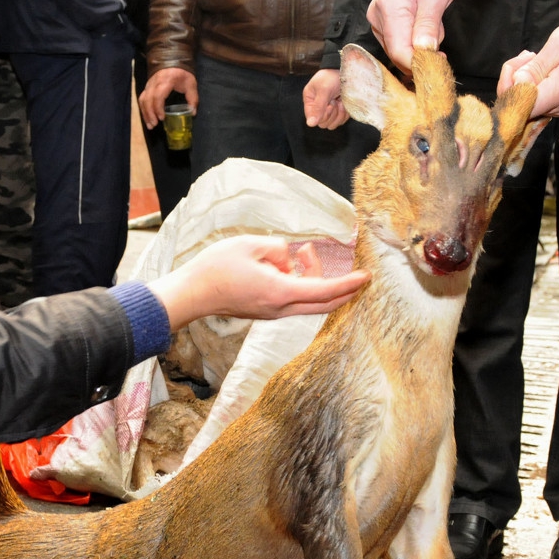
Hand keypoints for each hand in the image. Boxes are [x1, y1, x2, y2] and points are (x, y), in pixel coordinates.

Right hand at [138, 67, 198, 128]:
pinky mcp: (146, 87)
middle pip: (148, 99)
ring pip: (143, 100)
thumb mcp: (190, 84)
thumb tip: (192, 113)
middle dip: (150, 113)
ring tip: (150, 125)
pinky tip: (148, 118)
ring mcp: (149, 84)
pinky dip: (144, 109)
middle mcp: (154, 82)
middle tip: (154, 125)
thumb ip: (192, 98)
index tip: (162, 118)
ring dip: (145, 113)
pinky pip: (142, 99)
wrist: (172, 60)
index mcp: (166, 80)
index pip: (158, 95)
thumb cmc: (182, 73)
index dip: (158, 108)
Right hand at [147, 236, 369, 330]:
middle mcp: (280, 308)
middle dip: (344, 289)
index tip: (367, 277)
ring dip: (315, 279)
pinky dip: (303, 285)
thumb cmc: (216, 268)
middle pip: (323, 304)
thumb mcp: (250, 245)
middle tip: (356, 273)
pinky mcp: (265, 312)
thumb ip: (278, 248)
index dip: (348, 283)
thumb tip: (289, 258)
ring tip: (300, 252)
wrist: (192, 293)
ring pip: (309, 301)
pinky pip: (295, 301)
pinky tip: (290, 266)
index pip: (324, 290)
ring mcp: (272, 313)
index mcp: (280, 292)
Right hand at [303, 69, 350, 128]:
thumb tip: (310, 124)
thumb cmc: (332, 76)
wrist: (346, 70)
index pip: (313, 119)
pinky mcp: (339, 111)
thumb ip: (317, 107)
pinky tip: (344, 103)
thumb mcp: (324, 90)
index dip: (322, 115)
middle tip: (335, 102)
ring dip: (339, 114)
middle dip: (331, 114)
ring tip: (340, 102)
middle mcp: (318, 108)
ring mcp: (329, 110)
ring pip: (332, 124)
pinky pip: (341, 121)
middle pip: (323, 124)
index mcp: (310, 101)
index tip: (329, 105)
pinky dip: (345, 114)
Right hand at [366, 0, 456, 73]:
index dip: (417, 63)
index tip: (438, 62)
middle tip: (439, 35)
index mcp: (389, 7)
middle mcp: (377, 16)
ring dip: (418, 44)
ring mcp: (376, 20)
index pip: (399, 51)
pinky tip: (421, 23)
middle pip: (396, 52)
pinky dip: (412, 38)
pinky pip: (396, 41)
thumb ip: (428, 25)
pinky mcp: (379, 22)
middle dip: (420, 51)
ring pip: (397, 49)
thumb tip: (424, 53)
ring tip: (430, 22)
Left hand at [498, 18, 558, 116]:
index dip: (509, 90)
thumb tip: (514, 85)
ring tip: (533, 56)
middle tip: (527, 55)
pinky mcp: (558, 103)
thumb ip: (534, 69)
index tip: (518, 65)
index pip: (521, 108)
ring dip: (521, 78)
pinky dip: (530, 82)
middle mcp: (558, 107)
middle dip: (513, 79)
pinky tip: (535, 64)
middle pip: (519, 105)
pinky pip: (534, 98)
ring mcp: (558, 107)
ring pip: (524, 101)